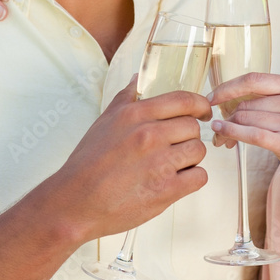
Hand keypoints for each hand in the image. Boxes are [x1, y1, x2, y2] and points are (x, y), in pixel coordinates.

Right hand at [48, 77, 212, 240]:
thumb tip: (137, 78)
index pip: (184, 99)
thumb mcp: (104, 121)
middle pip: (193, 126)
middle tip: (175, 147)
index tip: (202, 111)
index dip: (200, 104)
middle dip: (188, 136)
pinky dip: (191, 179)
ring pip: (199, 151)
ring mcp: (160, 163)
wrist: (76, 201)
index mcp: (136, 114)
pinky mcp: (166, 190)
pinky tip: (176, 181)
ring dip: (190, 158)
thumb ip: (125, 97)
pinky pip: (199, 177)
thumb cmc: (87, 163)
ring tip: (172, 165)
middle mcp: (150, 135)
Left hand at [208, 73, 279, 211]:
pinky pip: (251, 134)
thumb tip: (226, 96)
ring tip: (223, 141)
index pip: (255, 79)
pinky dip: (231, 133)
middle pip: (247, 102)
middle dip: (227, 115)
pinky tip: (222, 137)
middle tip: (218, 130)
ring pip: (245, 118)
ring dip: (228, 130)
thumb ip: (269, 101)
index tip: (211, 97)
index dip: (228, 87)